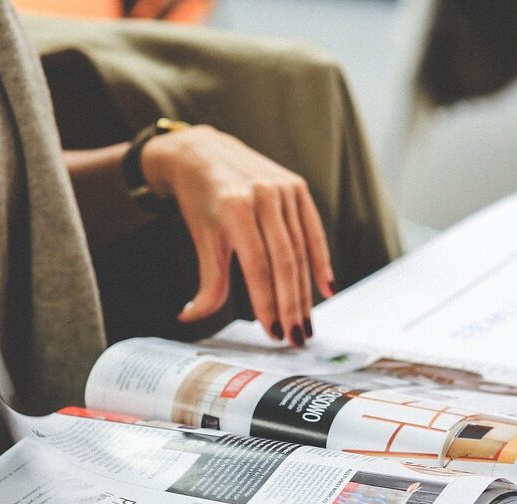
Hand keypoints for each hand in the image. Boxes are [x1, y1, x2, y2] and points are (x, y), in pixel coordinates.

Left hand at [142, 125, 335, 346]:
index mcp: (235, 207)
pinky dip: (321, 261)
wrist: (204, 153)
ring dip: (305, 292)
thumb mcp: (201, 237)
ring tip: (306, 323)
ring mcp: (284, 189)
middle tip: (296, 337)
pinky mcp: (297, 187)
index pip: (257, 266)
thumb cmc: (200, 198)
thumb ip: (206, 280)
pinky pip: (313, 231)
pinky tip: (325, 288)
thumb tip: (191, 317)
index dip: (267, 303)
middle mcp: (263, 195)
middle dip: (291, 305)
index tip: (273, 332)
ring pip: (300, 250)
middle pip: (284, 261)